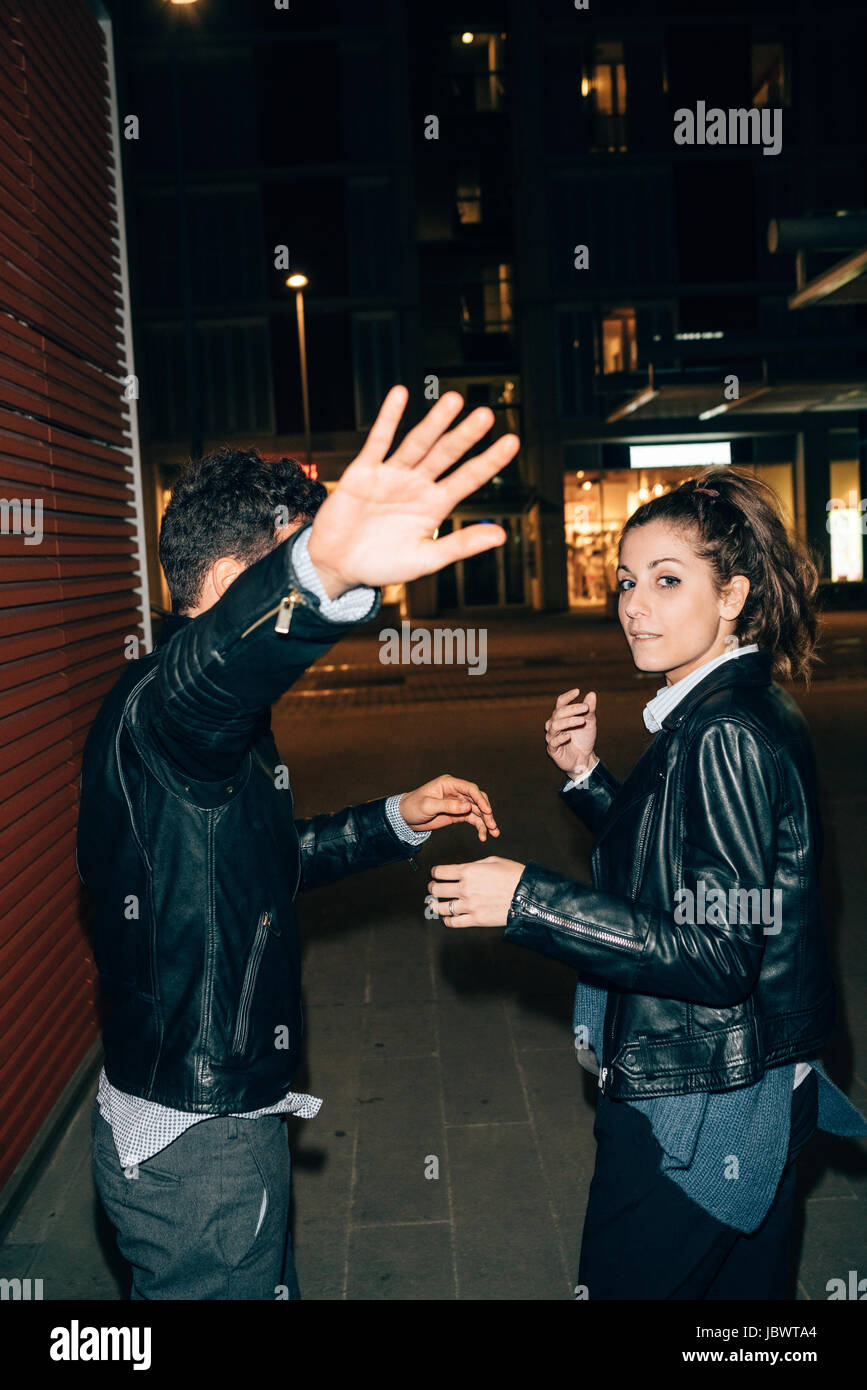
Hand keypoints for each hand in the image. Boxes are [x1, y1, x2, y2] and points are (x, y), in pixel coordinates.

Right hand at [307, 387, 519, 596]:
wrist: (337, 566)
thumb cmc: (382, 565)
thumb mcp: (425, 559)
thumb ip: (461, 545)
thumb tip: (501, 535)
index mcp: (435, 505)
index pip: (468, 478)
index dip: (489, 461)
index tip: (512, 442)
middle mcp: (417, 485)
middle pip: (446, 454)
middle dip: (465, 435)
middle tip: (486, 415)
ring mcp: (392, 475)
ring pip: (417, 443)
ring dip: (434, 422)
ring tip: (453, 400)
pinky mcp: (364, 471)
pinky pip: (378, 441)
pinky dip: (388, 418)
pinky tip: (400, 395)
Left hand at [399, 776, 498, 841]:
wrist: (405, 817)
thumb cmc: (413, 806)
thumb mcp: (428, 805)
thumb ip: (448, 806)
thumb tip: (468, 806)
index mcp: (449, 784)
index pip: (470, 789)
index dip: (480, 799)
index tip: (487, 811)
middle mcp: (457, 792)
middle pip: (478, 800)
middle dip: (487, 812)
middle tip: (492, 824)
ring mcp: (458, 803)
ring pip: (478, 811)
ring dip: (486, 821)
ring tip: (494, 833)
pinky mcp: (458, 814)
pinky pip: (472, 819)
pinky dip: (479, 827)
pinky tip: (483, 836)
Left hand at [428, 856, 525, 927]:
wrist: (528, 895)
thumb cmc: (514, 876)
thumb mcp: (493, 861)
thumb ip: (473, 865)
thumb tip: (463, 869)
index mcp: (468, 871)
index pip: (440, 872)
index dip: (435, 872)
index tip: (435, 873)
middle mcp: (465, 888)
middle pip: (437, 889)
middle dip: (432, 887)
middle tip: (433, 887)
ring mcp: (469, 905)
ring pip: (441, 907)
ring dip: (435, 904)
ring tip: (435, 903)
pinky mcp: (476, 920)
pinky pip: (453, 922)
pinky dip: (447, 920)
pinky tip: (448, 917)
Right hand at [545, 687, 597, 777]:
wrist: (584, 759)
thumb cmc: (584, 738)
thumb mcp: (589, 722)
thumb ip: (589, 710)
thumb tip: (592, 694)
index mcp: (561, 716)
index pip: (560, 703)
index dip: (567, 697)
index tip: (578, 691)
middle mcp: (554, 724)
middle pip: (558, 712)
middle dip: (572, 709)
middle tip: (586, 708)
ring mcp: (552, 736)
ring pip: (555, 725)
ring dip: (569, 721)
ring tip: (582, 720)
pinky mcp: (553, 749)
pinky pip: (553, 742)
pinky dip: (561, 738)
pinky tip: (569, 736)